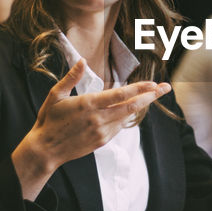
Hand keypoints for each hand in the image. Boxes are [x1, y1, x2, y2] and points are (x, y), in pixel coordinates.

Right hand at [11, 58, 170, 198]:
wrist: (45, 149)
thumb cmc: (49, 120)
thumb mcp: (55, 95)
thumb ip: (71, 77)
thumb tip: (82, 61)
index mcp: (88, 104)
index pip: (120, 95)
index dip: (139, 89)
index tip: (153, 83)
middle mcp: (99, 118)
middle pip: (132, 106)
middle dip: (151, 97)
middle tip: (165, 88)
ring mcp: (102, 132)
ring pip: (128, 117)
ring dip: (140, 106)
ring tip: (152, 96)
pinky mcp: (102, 141)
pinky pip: (119, 127)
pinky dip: (126, 118)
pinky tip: (128, 110)